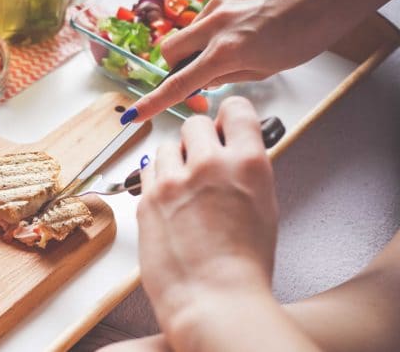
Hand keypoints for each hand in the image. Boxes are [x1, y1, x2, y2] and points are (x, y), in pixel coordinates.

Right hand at [129, 0, 359, 122]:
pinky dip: (220, 18)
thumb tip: (202, 79)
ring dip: (203, 39)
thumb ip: (226, 75)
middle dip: (175, 62)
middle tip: (197, 66)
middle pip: (169, 49)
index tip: (135, 113)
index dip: (155, 101)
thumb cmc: (303, 35)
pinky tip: (246, 17)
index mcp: (227, 52)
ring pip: (191, 28)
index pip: (180, 83)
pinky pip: (209, 9)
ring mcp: (219, 2)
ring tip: (239, 36)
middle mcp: (216, 26)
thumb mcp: (264, 70)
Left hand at [137, 97, 278, 335]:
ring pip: (168, 146)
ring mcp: (174, 180)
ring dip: (176, 159)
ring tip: (185, 188)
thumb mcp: (263, 207)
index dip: (230, 115)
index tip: (225, 124)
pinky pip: (147, 170)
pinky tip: (168, 200)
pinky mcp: (147, 198)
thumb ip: (245, 172)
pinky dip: (156, 179)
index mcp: (248, 164)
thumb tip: (233, 154)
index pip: (236, 109)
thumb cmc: (244, 266)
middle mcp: (210, 164)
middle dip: (199, 138)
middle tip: (203, 161)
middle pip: (195, 124)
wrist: (214, 301)